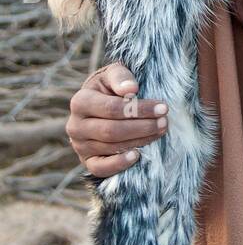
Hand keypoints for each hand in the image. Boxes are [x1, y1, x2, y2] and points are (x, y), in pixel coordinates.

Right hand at [65, 62, 168, 177]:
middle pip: (112, 130)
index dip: (139, 109)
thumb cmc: (110, 88)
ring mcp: (80, 146)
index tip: (162, 108)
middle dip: (142, 127)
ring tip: (160, 132)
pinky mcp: (88, 161)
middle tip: (164, 122)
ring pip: (111, 147)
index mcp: (80, 101)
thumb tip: (131, 89)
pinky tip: (137, 155)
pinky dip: (119, 164)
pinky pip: (101, 168)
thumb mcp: (114, 75)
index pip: (112, 108)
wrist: (99, 106)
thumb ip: (120, 77)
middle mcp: (75, 125)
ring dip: (139, 141)